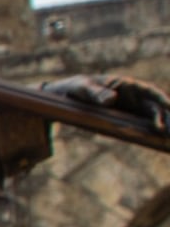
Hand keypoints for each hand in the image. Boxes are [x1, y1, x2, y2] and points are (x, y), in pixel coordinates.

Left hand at [46, 74, 169, 132]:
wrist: (68, 96)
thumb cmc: (76, 88)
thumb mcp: (82, 88)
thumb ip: (95, 93)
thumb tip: (111, 99)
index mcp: (126, 84)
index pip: (148, 90)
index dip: (160, 98)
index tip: (169, 106)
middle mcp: (133, 96)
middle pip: (155, 106)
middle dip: (167, 116)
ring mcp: (131, 109)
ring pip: (152, 117)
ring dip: (163, 126)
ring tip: (169, 138)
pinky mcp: (126, 119)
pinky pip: (141, 126)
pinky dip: (151, 132)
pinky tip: (159, 141)